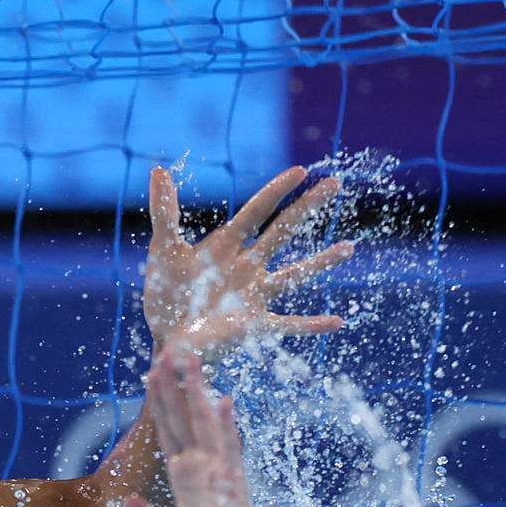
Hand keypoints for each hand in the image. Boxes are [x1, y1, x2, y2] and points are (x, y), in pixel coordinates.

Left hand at [124, 346, 270, 506]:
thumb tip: (126, 500)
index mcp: (181, 476)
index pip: (167, 430)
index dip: (159, 402)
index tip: (151, 372)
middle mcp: (199, 467)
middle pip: (183, 417)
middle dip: (176, 385)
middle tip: (170, 349)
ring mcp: (216, 472)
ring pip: (203, 423)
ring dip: (197, 392)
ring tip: (191, 360)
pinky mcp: (232, 484)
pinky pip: (228, 450)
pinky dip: (225, 426)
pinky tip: (222, 400)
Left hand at [143, 165, 354, 364]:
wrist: (167, 336)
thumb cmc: (167, 293)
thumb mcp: (164, 250)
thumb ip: (164, 212)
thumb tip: (157, 170)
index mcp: (227, 246)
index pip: (256, 212)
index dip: (276, 191)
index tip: (299, 171)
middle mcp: (247, 267)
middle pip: (282, 232)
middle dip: (306, 208)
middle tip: (334, 184)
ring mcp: (255, 295)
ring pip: (294, 276)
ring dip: (320, 263)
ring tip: (348, 249)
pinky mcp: (254, 325)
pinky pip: (289, 325)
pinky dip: (312, 325)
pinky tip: (337, 323)